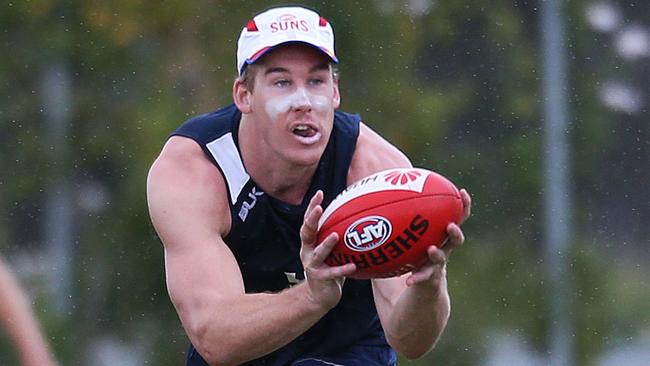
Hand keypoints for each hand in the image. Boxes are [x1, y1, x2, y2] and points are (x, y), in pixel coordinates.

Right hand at [299, 190, 355, 308]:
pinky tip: (353, 267)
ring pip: (318, 252)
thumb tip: (360, 217)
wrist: (320, 296)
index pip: (309, 221)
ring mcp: (312, 265)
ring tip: (336, 236)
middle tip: (320, 208)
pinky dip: (342, 269)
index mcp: (310, 242)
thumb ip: (340, 236)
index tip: (320, 193)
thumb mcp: (333, 250)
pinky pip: (332, 273)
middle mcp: (308, 251)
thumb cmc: (330, 267)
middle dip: (312, 219)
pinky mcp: (320, 278)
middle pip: (306, 232)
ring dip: (326, 244)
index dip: (312, 207)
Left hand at [406, 189, 471, 286]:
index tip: (461, 192)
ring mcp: (439, 263)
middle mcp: (445, 247)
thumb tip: (385, 186)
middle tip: (450, 225)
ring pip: (442, 258)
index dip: (462, 205)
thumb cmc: (418, 249)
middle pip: (456, 238)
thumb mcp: (413, 231)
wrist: (425, 281)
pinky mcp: (429, 277)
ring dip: (437, 253)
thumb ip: (404, 213)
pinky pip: (422, 278)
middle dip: (455, 231)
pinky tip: (408, 280)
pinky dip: (416, 278)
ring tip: (431, 249)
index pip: (457, 217)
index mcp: (442, 232)